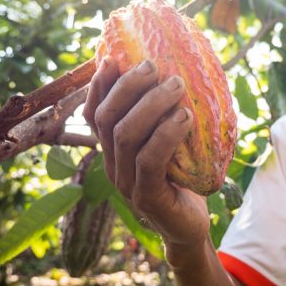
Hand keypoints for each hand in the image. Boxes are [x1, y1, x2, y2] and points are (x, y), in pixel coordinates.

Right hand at [83, 58, 209, 246]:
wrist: (191, 227)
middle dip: (128, 87)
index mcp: (113, 151)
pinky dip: (166, 134)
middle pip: (108, 119)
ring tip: (177, 85)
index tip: (112, 58)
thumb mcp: (172, 144)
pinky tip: (185, 117)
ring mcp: (127, 183)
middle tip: (154, 66)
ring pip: (127, 135)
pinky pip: (150, 160)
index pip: (95, 115)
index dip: (100, 87)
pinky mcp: (147, 198)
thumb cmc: (183, 180)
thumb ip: (165, 117)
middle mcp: (113, 165)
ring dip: (151, 105)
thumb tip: (180, 73)